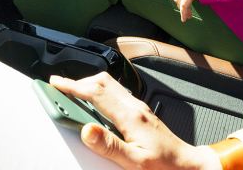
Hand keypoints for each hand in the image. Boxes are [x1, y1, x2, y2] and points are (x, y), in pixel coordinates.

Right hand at [49, 72, 218, 169]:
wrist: (186, 165)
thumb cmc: (163, 165)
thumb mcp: (134, 162)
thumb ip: (109, 146)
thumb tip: (86, 130)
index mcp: (130, 115)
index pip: (96, 92)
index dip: (73, 86)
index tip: (56, 84)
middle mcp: (134, 106)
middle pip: (102, 82)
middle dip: (79, 81)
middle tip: (60, 87)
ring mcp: (138, 107)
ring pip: (110, 85)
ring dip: (89, 85)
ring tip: (73, 93)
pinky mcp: (140, 112)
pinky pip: (116, 94)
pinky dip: (100, 93)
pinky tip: (95, 104)